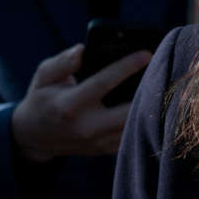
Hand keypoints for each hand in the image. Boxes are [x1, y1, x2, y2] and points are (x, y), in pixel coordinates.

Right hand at [11, 44, 151, 163]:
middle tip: (164, 70)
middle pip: (127, 111)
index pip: (102, 84)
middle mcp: (86, 127)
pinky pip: (132, 134)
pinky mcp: (106, 149)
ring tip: (163, 83)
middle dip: (148, 91)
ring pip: (134, 126)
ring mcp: (97, 142)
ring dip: (150, 106)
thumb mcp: (43, 76)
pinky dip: (144, 119)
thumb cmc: (42, 99)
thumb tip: (83, 49)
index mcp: (69, 106)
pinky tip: (154, 101)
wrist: (34, 137)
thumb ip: (62, 62)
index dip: (126, 67)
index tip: (146, 54)